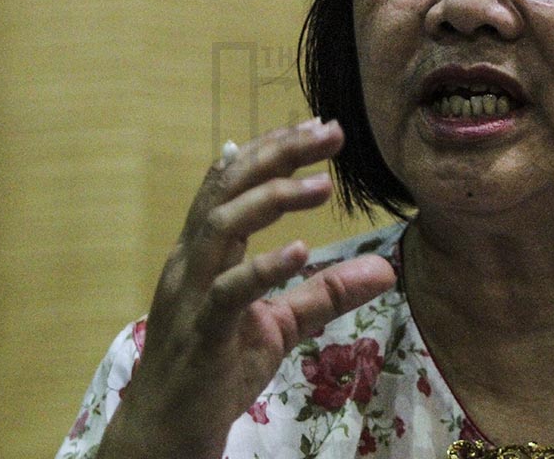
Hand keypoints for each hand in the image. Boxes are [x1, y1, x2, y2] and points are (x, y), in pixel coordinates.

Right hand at [97, 118, 396, 458]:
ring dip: (272, 199)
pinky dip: (263, 267)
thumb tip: (384, 270)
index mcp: (205, 250)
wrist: (168, 431)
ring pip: (220, 226)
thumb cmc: (217, 368)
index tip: (317, 124)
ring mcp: (191, 295)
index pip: (232, 180)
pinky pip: (228, 292)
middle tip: (328, 132)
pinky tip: (300, 252)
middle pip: (228, 187)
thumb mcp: (282, 324)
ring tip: (322, 185)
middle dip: (278, 154)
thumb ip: (326, 293)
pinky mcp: (201, 334)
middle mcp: (191, 261)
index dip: (273, 148)